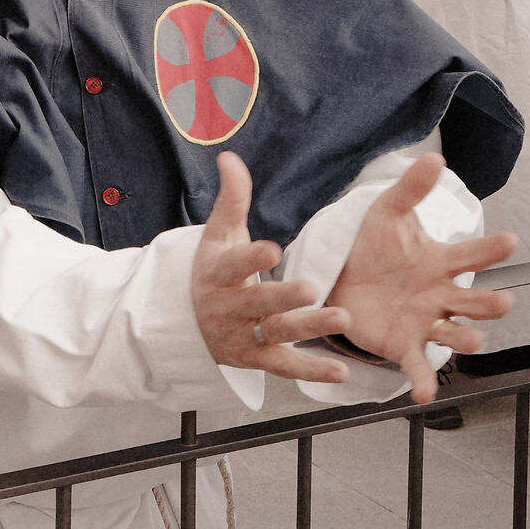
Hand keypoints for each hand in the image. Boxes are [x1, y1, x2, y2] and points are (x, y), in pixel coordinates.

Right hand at [190, 152, 351, 385]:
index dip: (251, 257)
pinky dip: (311, 371)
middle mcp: (228, 308)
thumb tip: (230, 157)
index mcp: (218, 273)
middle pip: (257, 303)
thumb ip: (232, 198)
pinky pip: (284, 367)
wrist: (188, 320)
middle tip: (311, 288)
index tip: (272, 248)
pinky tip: (340, 372)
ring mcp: (242, 336)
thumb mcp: (219, 234)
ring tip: (341, 318)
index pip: (233, 264)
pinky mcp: (256, 359)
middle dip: (283, 297)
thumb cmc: (213, 268)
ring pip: (277, 334)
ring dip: (309, 329)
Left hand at [326, 152, 517, 401]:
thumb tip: (434, 156)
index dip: (492, 249)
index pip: (472, 255)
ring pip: (454, 334)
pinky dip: (422, 382)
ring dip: (466, 338)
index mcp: (440, 262)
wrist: (339, 276)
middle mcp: (441, 295)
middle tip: (504, 300)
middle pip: (474, 300)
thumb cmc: (372, 246)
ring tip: (475, 340)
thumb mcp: (387, 214)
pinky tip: (423, 396)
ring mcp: (425, 323)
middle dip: (490, 302)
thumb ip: (411, 190)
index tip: (511, 240)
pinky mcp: (404, 346)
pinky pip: (418, 366)